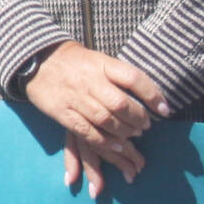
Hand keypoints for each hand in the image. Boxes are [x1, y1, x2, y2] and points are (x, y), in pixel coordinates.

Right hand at [25, 41, 170, 195]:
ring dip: (124, 131)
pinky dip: (105, 141)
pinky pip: (87, 131)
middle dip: (138, 119)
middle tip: (145, 126)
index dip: (153, 95)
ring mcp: (75, 97)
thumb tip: (150, 96)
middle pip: (120, 104)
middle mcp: (89, 80)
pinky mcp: (62, 112)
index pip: (133, 78)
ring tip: (133, 134)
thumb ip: (120, 76)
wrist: (38, 59)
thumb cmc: (76, 62)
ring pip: (106, 120)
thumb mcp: (99, 59)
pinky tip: (117, 144)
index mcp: (102, 64)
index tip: (165, 110)